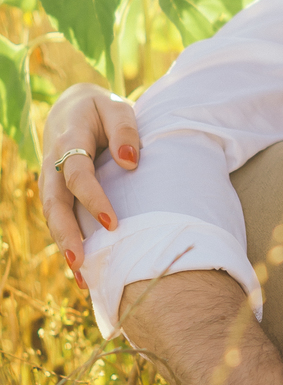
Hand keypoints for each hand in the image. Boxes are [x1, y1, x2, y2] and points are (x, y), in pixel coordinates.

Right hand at [39, 83, 139, 273]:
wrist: (71, 109)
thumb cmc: (102, 111)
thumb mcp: (116, 106)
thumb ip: (125, 129)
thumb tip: (130, 161)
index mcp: (70, 139)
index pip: (78, 173)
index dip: (93, 198)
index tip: (112, 223)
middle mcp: (53, 163)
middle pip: (54, 202)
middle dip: (66, 233)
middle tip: (80, 262)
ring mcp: (50, 180)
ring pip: (52, 215)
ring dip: (64, 246)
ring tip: (82, 278)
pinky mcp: (54, 193)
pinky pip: (58, 219)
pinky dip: (67, 243)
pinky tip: (82, 272)